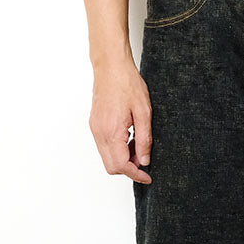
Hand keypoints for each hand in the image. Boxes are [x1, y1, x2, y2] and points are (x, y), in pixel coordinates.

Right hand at [89, 59, 152, 183]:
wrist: (111, 67)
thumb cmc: (127, 84)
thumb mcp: (144, 113)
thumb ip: (144, 140)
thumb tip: (144, 160)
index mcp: (111, 131)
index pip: (121, 165)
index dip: (136, 174)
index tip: (148, 176)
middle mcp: (100, 133)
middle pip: (111, 166)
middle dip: (129, 169)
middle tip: (145, 160)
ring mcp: (95, 129)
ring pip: (107, 158)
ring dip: (123, 159)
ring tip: (139, 146)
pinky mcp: (95, 125)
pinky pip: (105, 147)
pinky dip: (118, 150)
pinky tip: (130, 139)